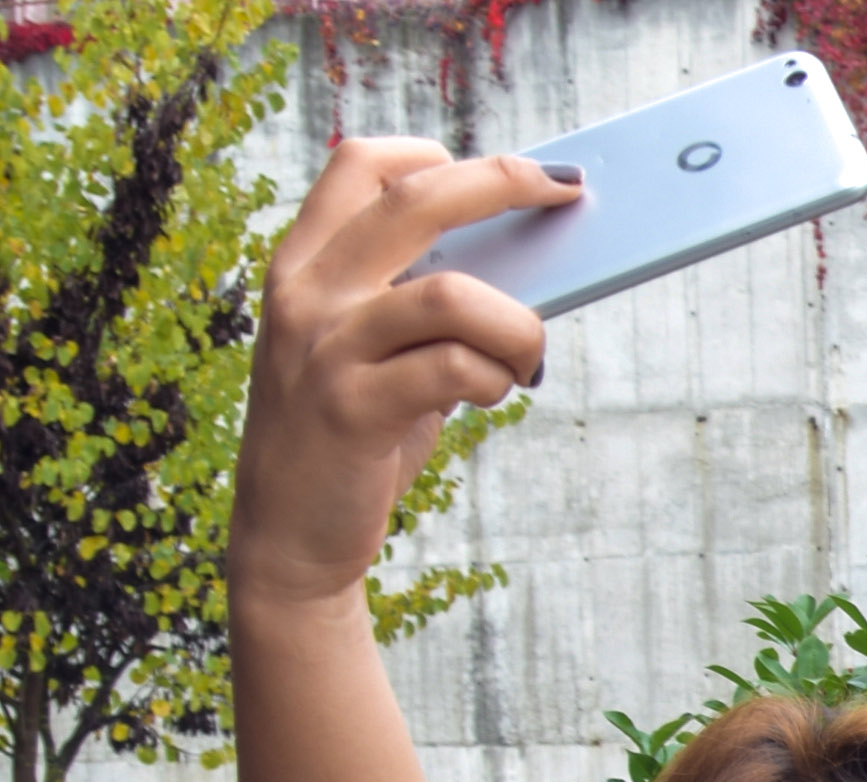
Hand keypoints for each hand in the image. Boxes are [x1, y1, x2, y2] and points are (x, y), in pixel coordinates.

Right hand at [231, 141, 577, 612]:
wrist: (289, 532)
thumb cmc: (350, 433)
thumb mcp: (375, 351)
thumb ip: (422, 306)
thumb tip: (526, 269)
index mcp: (304, 264)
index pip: (359, 164)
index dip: (435, 151)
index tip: (503, 171)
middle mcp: (306, 292)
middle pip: (416, 199)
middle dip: (505, 184)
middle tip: (566, 194)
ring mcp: (324, 347)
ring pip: (452, 294)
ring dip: (516, 325)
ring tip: (524, 362)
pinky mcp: (351, 409)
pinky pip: (455, 369)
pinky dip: (497, 379)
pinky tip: (497, 394)